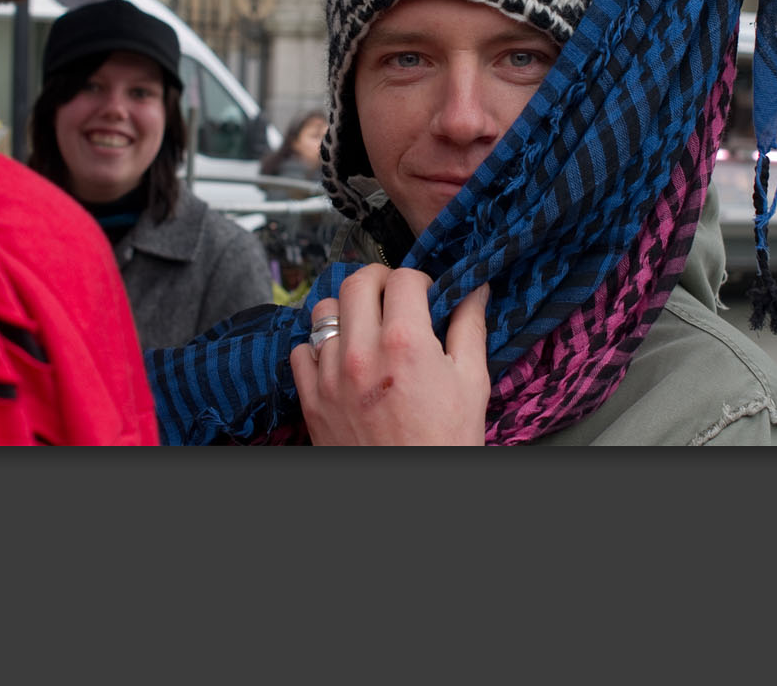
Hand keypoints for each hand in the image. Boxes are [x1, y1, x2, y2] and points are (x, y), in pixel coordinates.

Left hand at [288, 266, 489, 445]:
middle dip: (378, 282)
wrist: (412, 498)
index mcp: (406, 343)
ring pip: (323, 312)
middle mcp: (361, 352)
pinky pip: (301, 351)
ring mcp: (330, 376)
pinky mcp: (311, 400)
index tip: (425, 295)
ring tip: (366, 326)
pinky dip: (319, 348)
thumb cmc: (446, 442)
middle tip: (394, 298)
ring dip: (346, 310)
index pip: (402, 279)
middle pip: (355, 282)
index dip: (418, 281)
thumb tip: (474, 289)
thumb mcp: (472, 383)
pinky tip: (342, 359)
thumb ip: (470, 328)